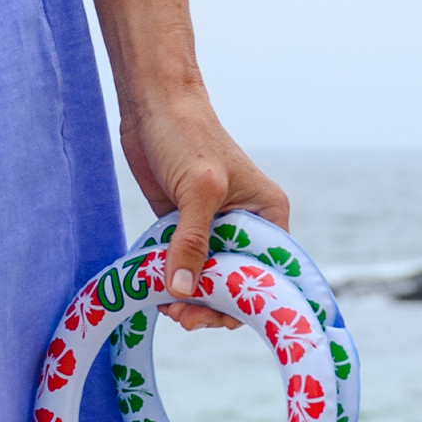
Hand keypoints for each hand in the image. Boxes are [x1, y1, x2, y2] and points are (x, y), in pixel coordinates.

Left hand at [119, 95, 288, 331]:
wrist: (153, 106)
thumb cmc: (187, 137)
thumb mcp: (198, 190)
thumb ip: (192, 242)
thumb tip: (182, 292)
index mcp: (267, 215)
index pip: (267, 274)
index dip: (244, 301)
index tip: (211, 313)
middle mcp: (246, 226)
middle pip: (235, 284)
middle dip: (209, 305)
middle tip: (179, 316)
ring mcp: (214, 229)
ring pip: (206, 280)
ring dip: (186, 298)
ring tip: (164, 305)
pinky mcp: (183, 229)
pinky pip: (181, 267)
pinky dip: (169, 282)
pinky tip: (153, 292)